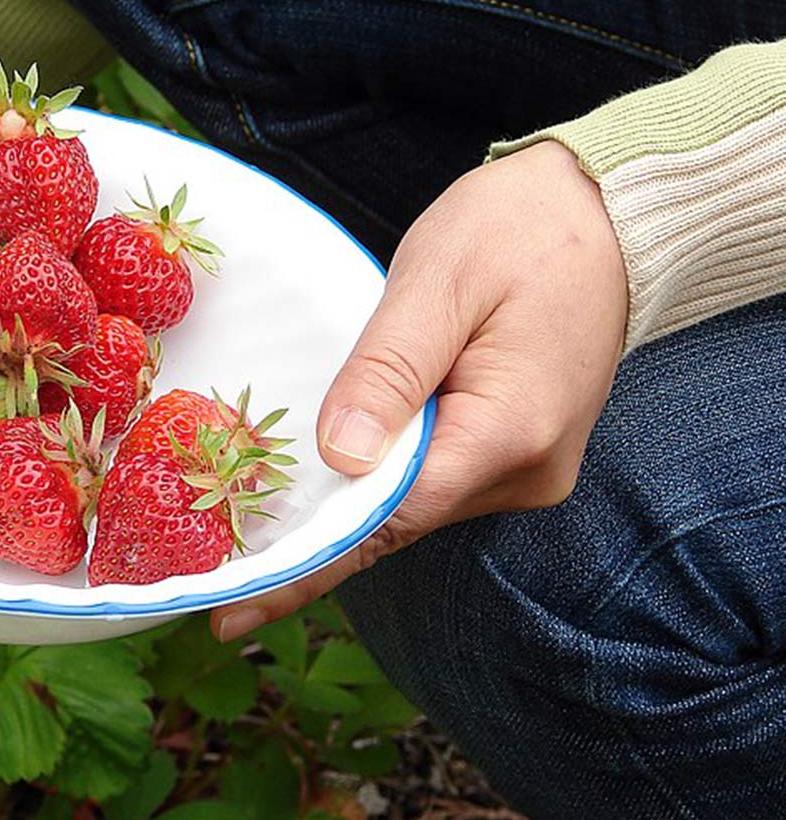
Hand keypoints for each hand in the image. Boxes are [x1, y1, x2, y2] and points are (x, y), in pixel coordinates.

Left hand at [211, 140, 628, 641]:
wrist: (602, 212)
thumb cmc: (520, 230)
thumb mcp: (439, 283)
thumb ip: (388, 371)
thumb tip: (343, 458)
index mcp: (509, 433)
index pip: (388, 519)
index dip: (308, 560)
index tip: (236, 607)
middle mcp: (525, 472)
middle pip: (397, 520)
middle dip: (313, 535)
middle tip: (216, 552)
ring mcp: (526, 466)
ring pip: (413, 501)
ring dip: (345, 502)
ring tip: (254, 511)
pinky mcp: (516, 448)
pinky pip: (433, 475)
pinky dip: (380, 477)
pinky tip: (329, 474)